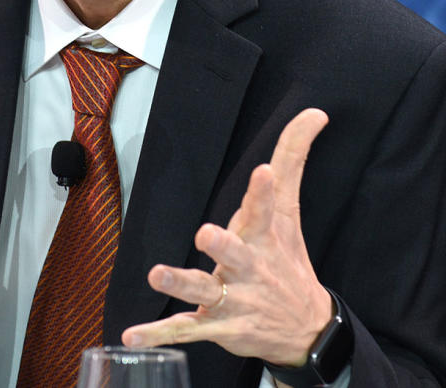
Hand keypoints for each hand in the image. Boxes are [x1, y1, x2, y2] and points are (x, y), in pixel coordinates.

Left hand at [120, 107, 331, 367]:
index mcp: (264, 238)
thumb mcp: (290, 209)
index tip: (263, 172)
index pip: (265, 209)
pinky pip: (183, 330)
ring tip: (156, 275)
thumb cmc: (287, 258)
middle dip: (223, 246)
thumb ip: (293, 158)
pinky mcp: (214, 326)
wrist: (304, 328)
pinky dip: (157, 333)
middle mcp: (248, 269)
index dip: (263, 192)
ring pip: (203, 291)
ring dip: (180, 283)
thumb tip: (315, 112)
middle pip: (235, 255)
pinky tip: (131, 334)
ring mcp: (231, 300)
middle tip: (206, 233)